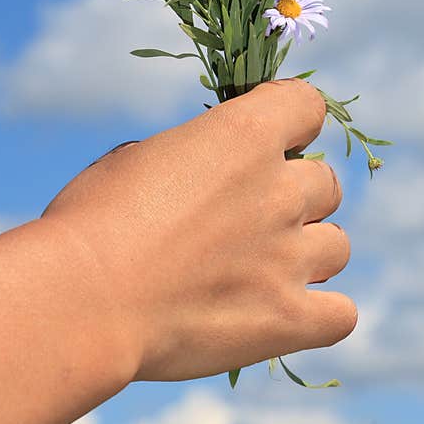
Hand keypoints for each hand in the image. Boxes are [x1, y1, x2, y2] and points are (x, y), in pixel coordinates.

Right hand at [42, 78, 356, 380]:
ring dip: (309, 253)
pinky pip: (341, 314)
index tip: (267, 141)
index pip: (308, 105)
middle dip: (295, 197)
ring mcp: (291, 256)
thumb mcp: (140, 157)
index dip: (291, 121)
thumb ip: (196, 157)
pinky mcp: (288, 318)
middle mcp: (281, 190)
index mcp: (247, 135)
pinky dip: (323, 314)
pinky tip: (289, 315)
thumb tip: (208, 174)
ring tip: (263, 272)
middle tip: (249, 221)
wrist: (82, 300)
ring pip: (338, 246)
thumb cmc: (91, 221)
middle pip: (327, 184)